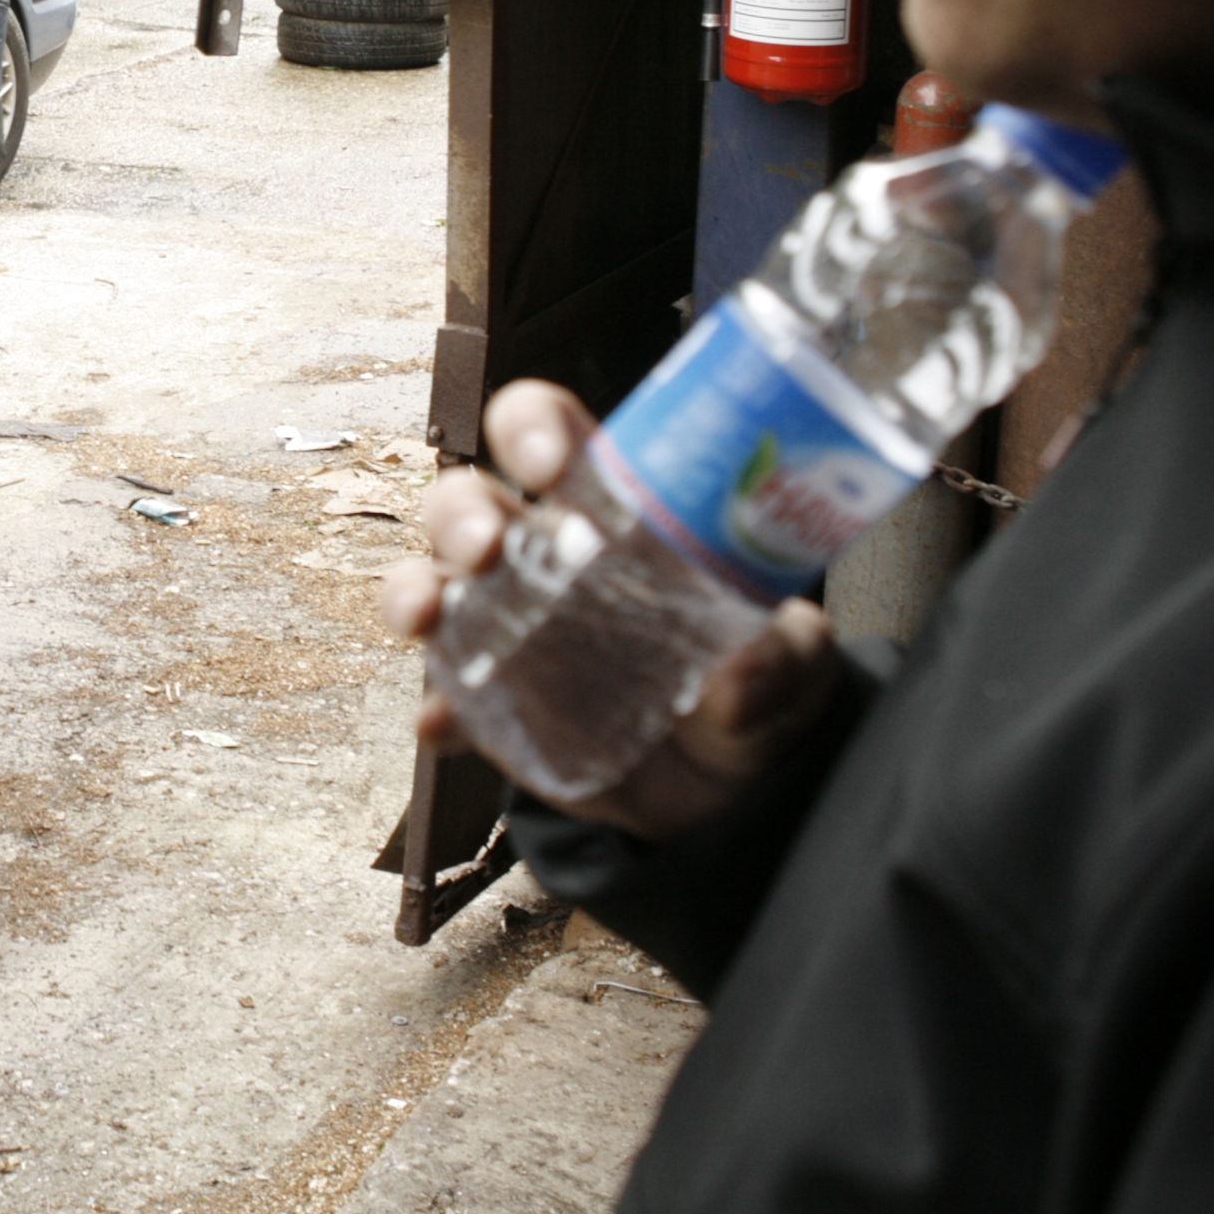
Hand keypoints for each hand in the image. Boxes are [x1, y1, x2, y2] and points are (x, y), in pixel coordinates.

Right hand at [381, 378, 841, 842]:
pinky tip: (443, 724)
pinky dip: (437, 709)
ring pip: (432, 580)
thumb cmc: (763, 678)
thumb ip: (781, 659)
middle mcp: (545, 555)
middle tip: (487, 548)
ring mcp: (510, 628)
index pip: (551, 433)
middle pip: (468, 499)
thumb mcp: (797, 661)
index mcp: (612, 508)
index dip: (533, 429)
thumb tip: (742, 678)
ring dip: (415, 588)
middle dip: (459, 512)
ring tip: (429, 616)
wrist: (743, 784)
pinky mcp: (497, 705)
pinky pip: (446, 696)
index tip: (550, 466)